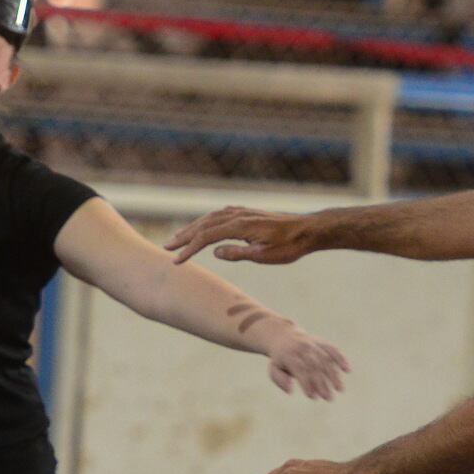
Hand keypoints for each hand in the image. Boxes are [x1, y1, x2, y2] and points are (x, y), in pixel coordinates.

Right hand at [167, 207, 317, 265]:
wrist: (307, 230)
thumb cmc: (289, 246)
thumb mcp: (264, 255)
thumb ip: (238, 253)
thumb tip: (215, 252)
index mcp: (240, 226)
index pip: (207, 236)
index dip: (190, 248)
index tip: (177, 260)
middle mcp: (238, 215)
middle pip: (204, 224)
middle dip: (184, 236)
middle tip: (166, 246)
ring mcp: (242, 213)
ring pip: (210, 218)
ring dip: (193, 228)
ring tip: (178, 238)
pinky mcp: (246, 214)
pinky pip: (220, 216)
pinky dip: (206, 222)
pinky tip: (202, 227)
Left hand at [260, 322, 350, 399]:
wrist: (284, 336)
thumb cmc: (281, 359)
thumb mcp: (274, 369)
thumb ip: (280, 380)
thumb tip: (291, 391)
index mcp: (289, 355)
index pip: (300, 370)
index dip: (306, 383)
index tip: (312, 396)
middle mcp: (302, 348)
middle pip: (315, 366)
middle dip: (322, 383)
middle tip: (329, 398)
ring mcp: (313, 344)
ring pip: (326, 359)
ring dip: (334, 375)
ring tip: (340, 389)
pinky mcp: (322, 342)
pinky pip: (333, 349)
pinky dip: (341, 359)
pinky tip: (347, 370)